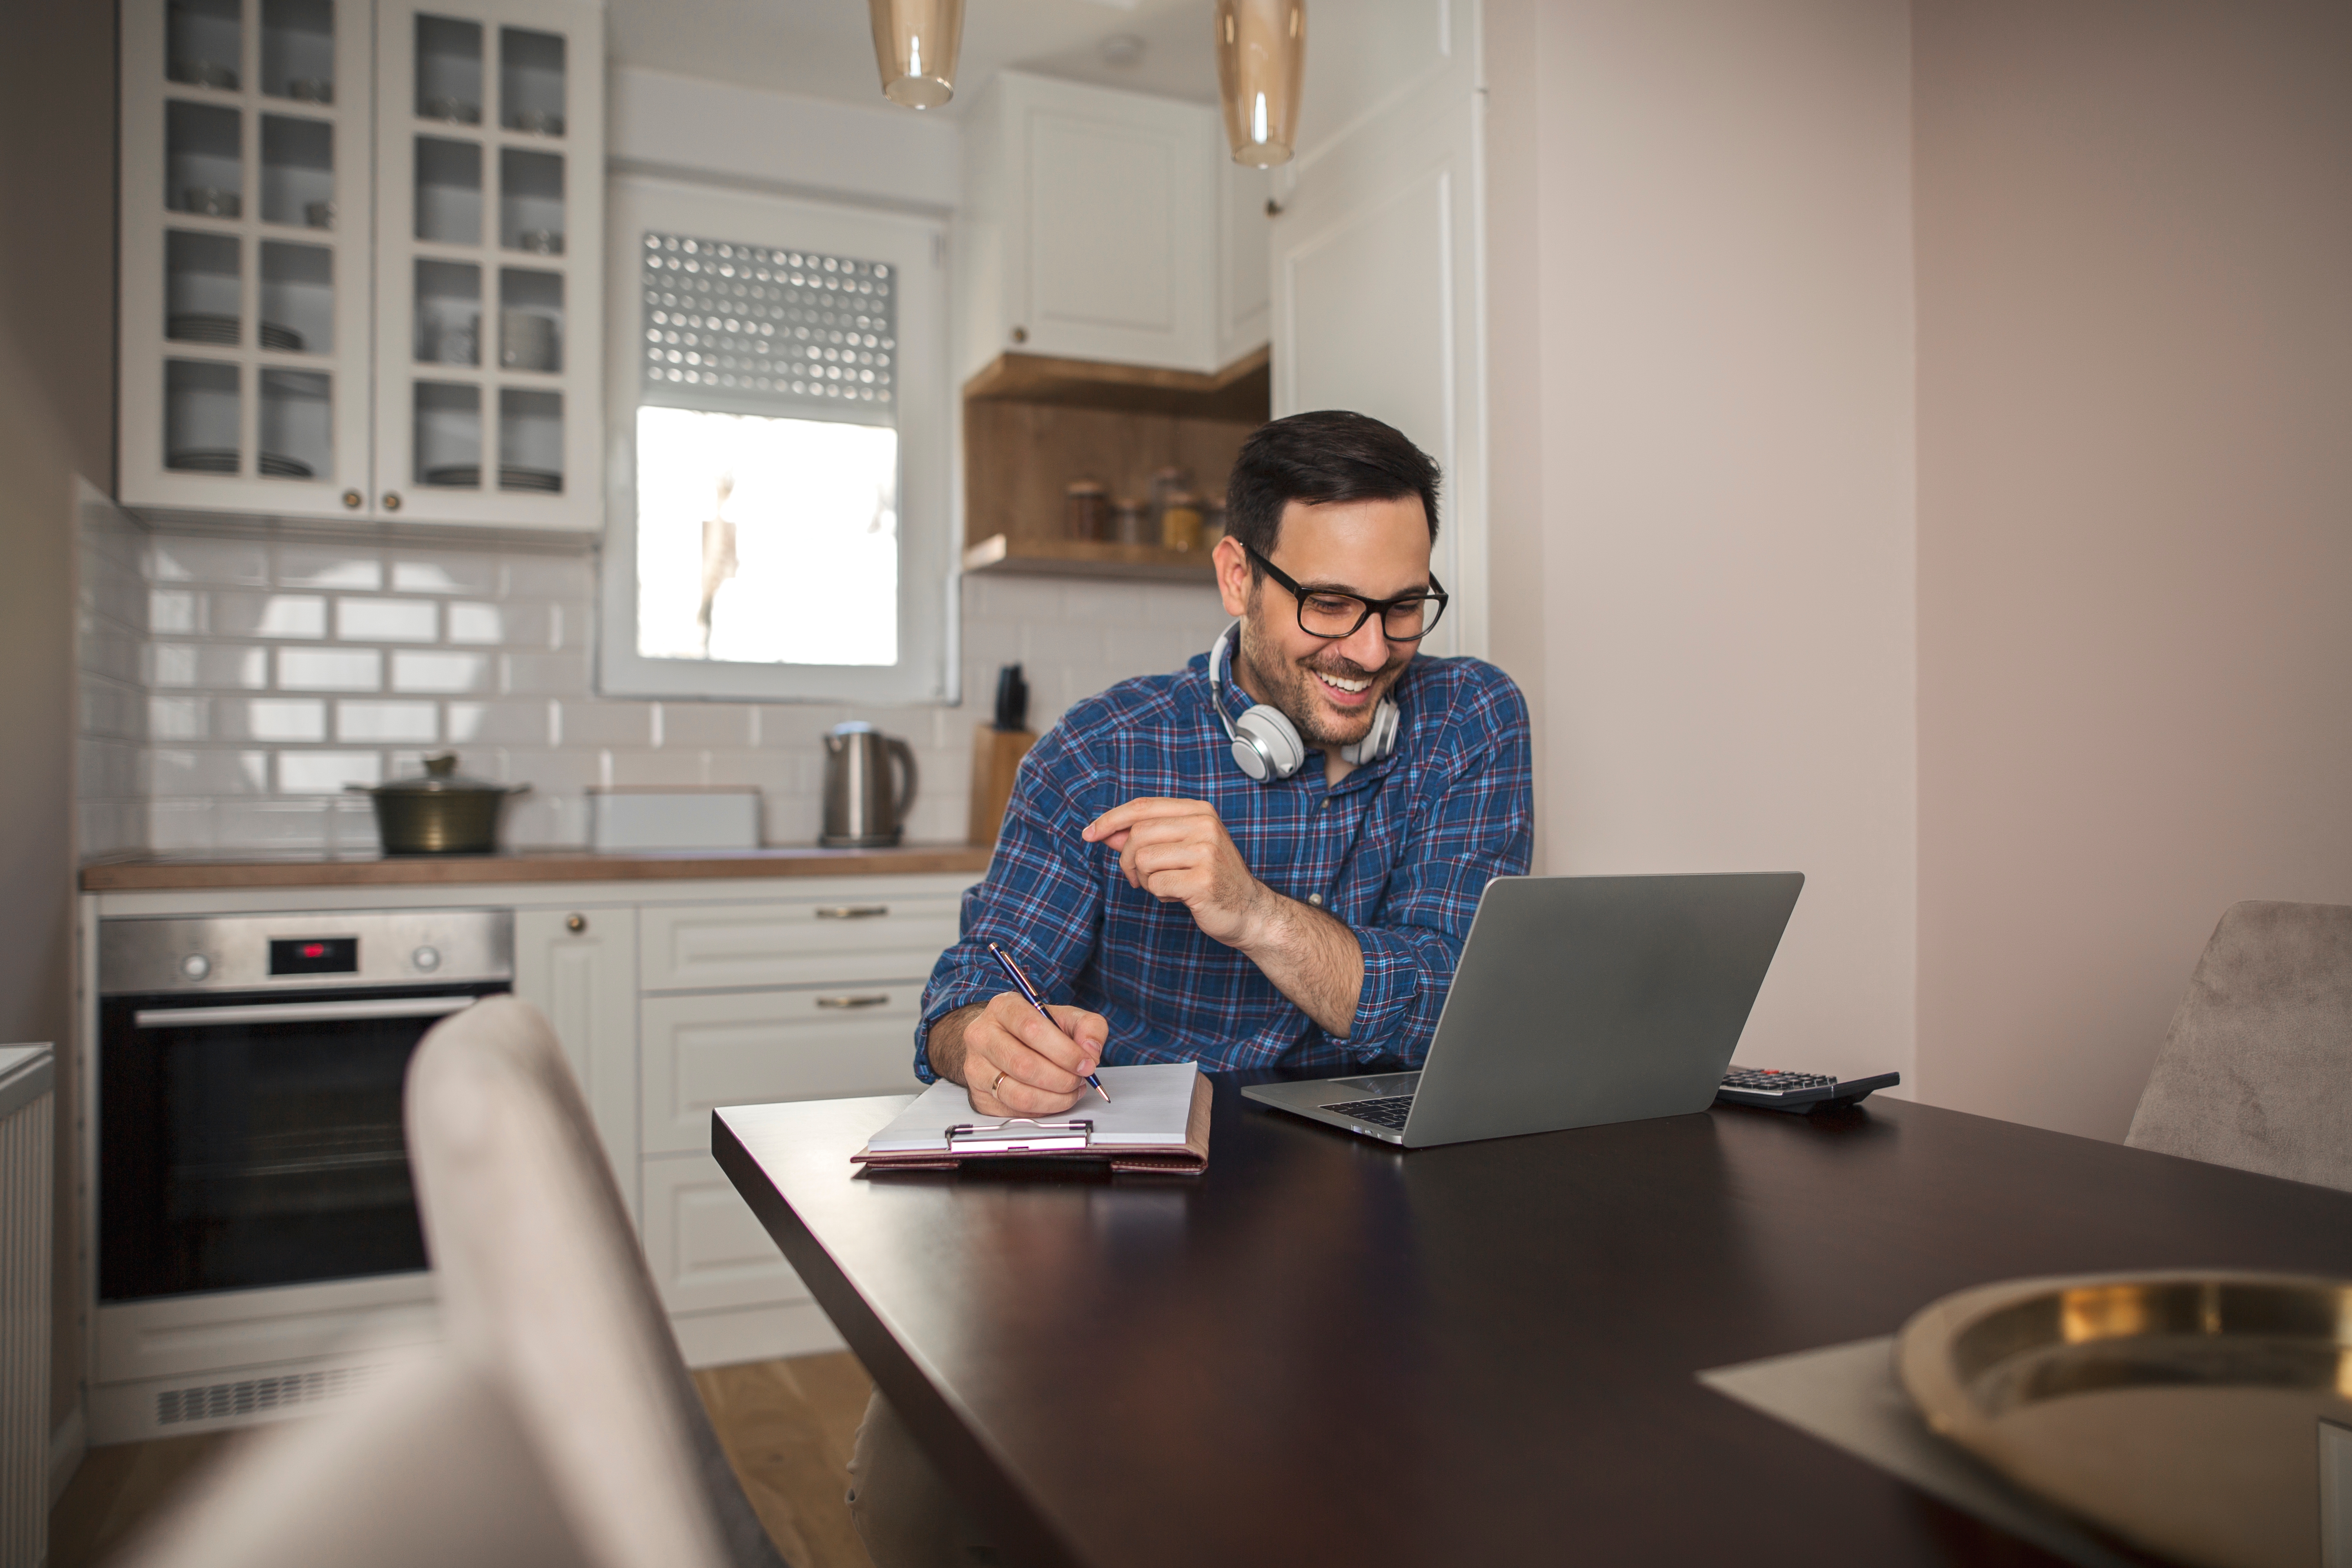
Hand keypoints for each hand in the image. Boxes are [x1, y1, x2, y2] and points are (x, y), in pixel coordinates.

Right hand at [952, 991, 1108, 1116]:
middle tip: (1079, 1080)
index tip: (1086, 1064)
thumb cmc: (1033, 1029)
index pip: (1032, 1029)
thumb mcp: (1065, 1017)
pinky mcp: (979, 1096)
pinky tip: (1053, 1099)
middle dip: (1062, 1079)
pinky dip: (1042, 1110)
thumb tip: (1091, 1051)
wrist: (999, 1040)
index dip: (1064, 1051)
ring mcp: (976, 1068)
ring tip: (1071, 1091)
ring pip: (1018, 1094)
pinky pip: (1014, 1112)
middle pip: (1024, 1065)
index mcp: (1004, 1008)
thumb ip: (1088, 1026)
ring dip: (1054, 1099)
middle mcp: (982, 1036)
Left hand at [1083, 796, 1270, 947]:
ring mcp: (1206, 851)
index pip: (1143, 806)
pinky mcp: (1203, 880)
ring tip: (1166, 886)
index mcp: (1199, 811)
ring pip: (1143, 859)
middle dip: (1127, 860)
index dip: (1111, 819)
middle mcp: (1204, 825)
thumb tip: (1106, 831)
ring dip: (1145, 879)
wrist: (1249, 911)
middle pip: (1138, 834)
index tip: (1089, 833)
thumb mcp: (1178, 850)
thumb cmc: (1211, 879)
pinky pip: (1156, 883)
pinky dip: (1159, 894)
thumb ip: (1144, 837)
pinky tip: (1177, 896)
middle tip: (1139, 878)